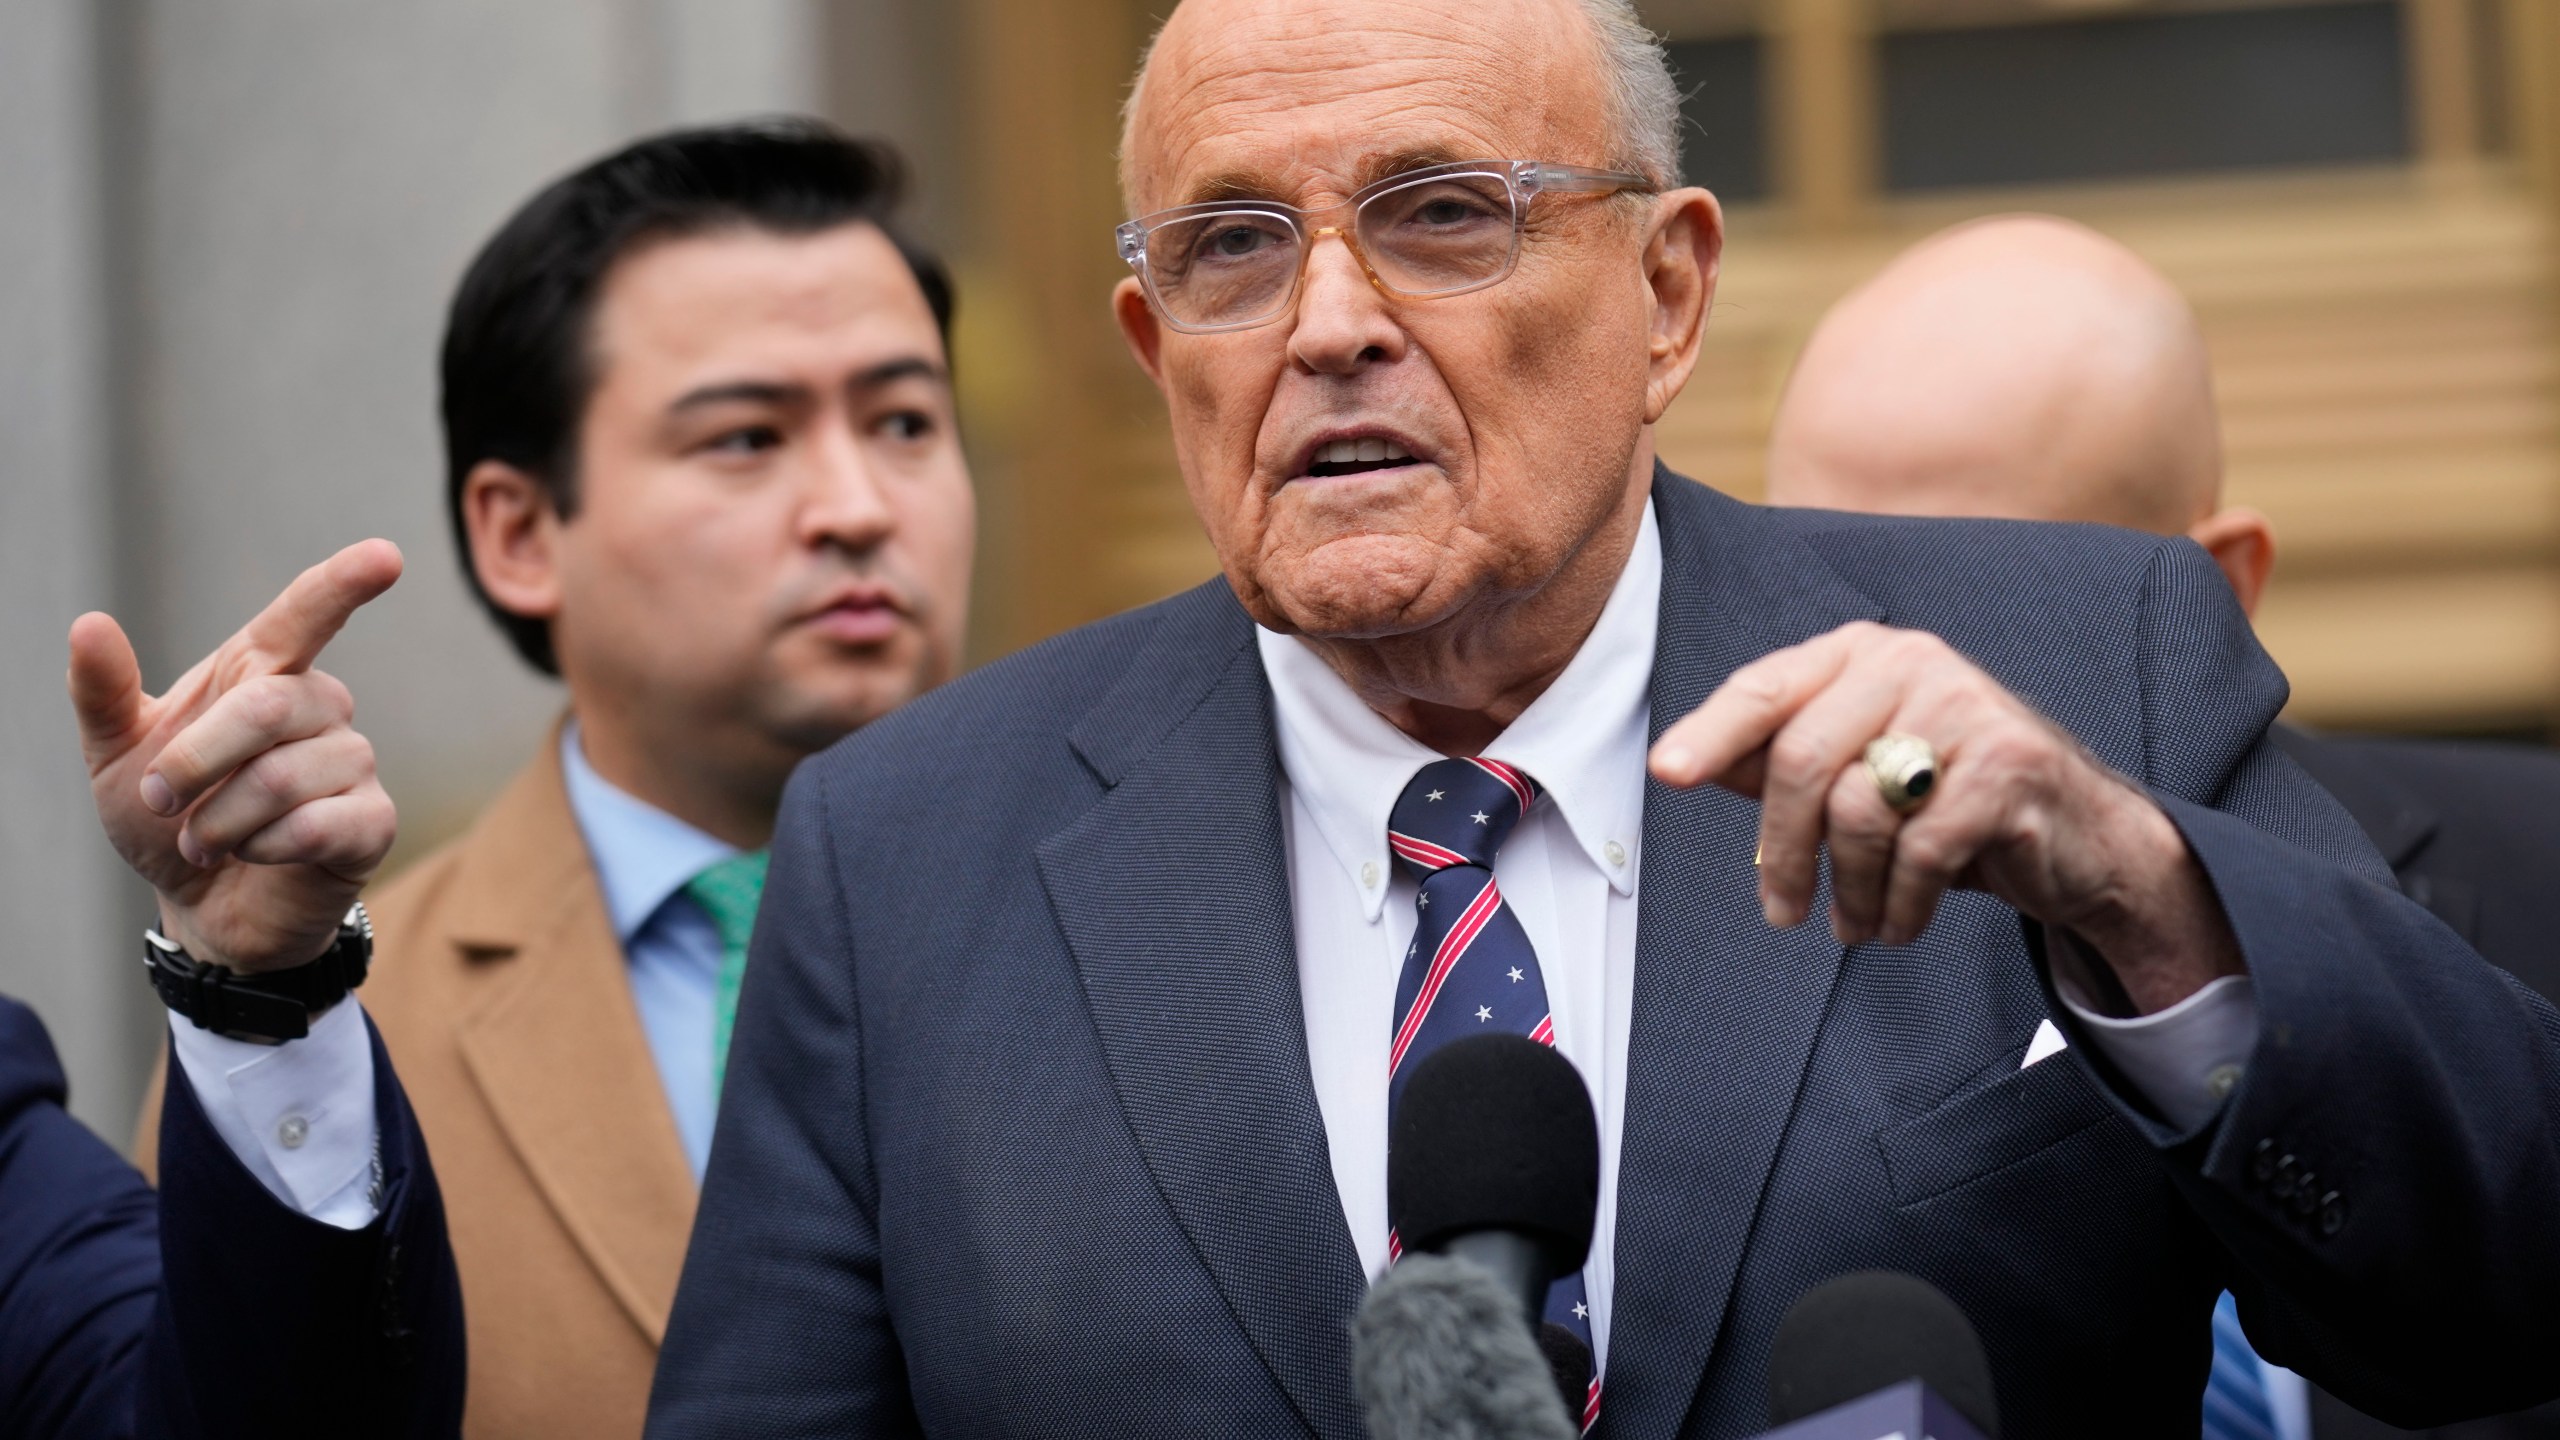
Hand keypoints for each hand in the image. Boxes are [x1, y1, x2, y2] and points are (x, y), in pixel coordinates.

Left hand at [69, 541, 402, 974]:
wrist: (201, 907)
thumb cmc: (167, 820)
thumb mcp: (115, 757)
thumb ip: (103, 693)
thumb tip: (88, 622)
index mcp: (261, 674)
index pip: (306, 614)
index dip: (344, 583)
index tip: (385, 556)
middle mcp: (318, 707)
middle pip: (270, 705)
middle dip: (197, 761)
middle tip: (160, 802)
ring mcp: (352, 764)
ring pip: (285, 775)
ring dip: (221, 820)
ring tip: (205, 841)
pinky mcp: (372, 821)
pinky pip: (318, 824)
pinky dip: (264, 848)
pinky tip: (255, 856)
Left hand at [1647, 621, 2240, 1013]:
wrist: (2080, 838)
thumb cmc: (1947, 803)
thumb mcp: (1858, 773)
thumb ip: (1777, 760)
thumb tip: (1683, 762)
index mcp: (1863, 654)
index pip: (1766, 686)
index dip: (1711, 733)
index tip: (1666, 774)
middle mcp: (1912, 663)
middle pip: (1801, 759)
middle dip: (1782, 850)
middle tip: (1780, 911)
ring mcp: (1967, 708)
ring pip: (1856, 812)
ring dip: (1847, 891)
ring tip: (1854, 924)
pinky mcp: (2011, 767)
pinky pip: (1920, 852)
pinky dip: (1900, 904)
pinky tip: (1901, 922)